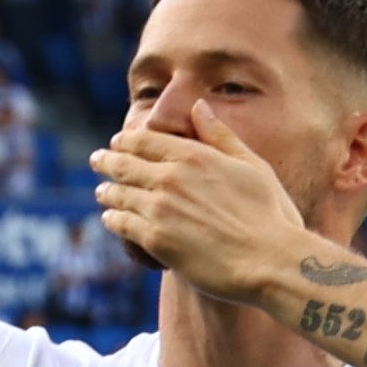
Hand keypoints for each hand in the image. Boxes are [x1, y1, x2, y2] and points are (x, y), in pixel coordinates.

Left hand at [86, 106, 312, 300]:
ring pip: (119, 194)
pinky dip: (113, 218)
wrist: (269, 260)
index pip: (145, 140)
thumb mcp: (251, 165)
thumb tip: (198, 106)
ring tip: (101, 192)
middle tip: (97, 160)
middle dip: (107, 161)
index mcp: (193, 155)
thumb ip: (220, 136)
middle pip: (125, 165)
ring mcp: (160, 209)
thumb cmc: (269, 214)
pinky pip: (123, 224)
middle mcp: (171, 178)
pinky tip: (111, 218)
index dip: (126, 140)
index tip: (117, 142)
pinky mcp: (156, 240)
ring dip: (107, 191)